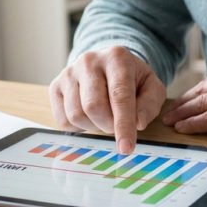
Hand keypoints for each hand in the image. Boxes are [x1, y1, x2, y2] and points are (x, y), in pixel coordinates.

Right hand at [49, 46, 165, 153]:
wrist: (109, 65)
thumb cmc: (132, 79)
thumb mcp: (151, 87)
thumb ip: (149, 104)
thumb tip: (138, 124)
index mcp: (117, 57)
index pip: (119, 95)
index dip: (123, 124)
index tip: (126, 148)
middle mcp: (90, 61)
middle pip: (94, 106)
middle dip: (108, 125)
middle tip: (118, 125)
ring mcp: (69, 72)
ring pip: (76, 115)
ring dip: (94, 127)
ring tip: (105, 117)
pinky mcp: (55, 86)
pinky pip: (63, 120)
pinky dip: (79, 128)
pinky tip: (90, 116)